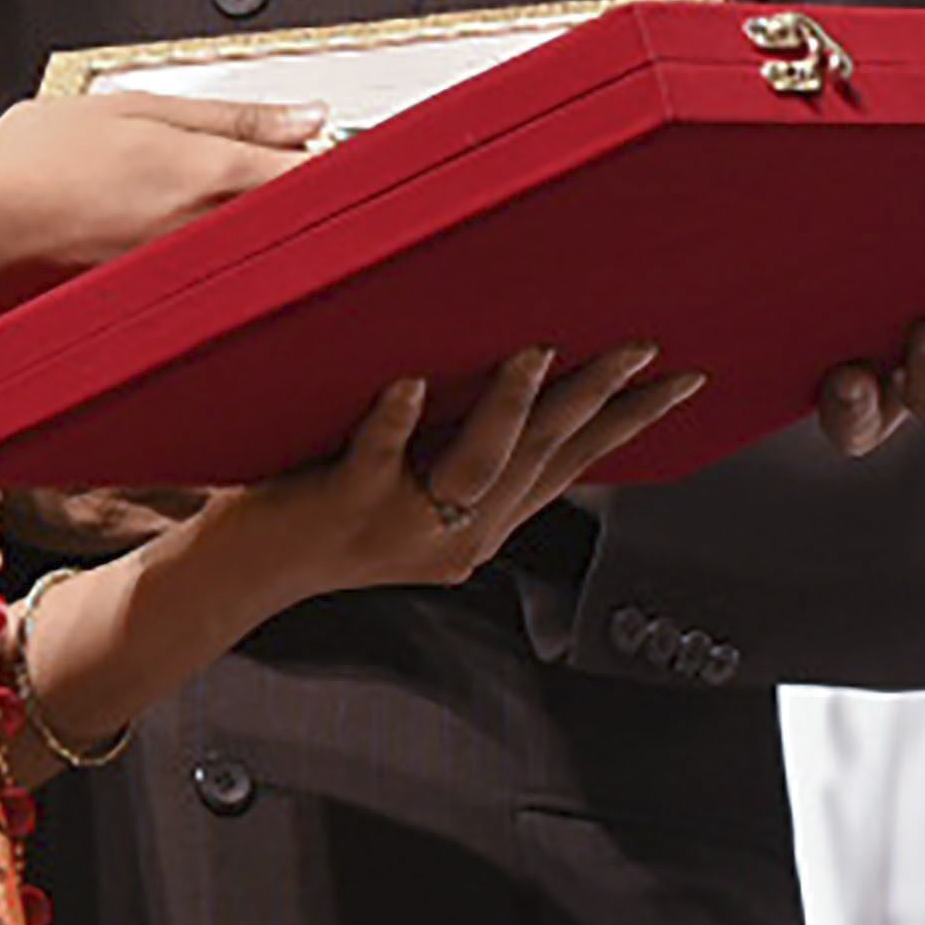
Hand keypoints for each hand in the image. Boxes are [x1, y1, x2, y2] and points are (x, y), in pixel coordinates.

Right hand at [0, 89, 321, 300]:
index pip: (322, 175)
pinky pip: (222, 286)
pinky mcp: (168, 313)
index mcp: (214, 178)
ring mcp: (194, 282)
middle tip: (282, 172)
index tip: (340, 150)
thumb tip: (307, 117)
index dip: (342, 162)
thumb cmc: (29, 172)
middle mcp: (214, 238)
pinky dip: (221, 265)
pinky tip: (178, 245)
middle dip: (307, 198)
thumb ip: (231, 115)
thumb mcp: (132, 108)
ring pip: (267, 256)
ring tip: (202, 205)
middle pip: (304, 221)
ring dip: (265, 232)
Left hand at [13, 347, 705, 753]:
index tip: (683, 380)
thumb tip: (525, 379)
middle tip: (639, 347)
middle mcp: (456, 533)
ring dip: (515, 406)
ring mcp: (401, 524)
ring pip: (477, 464)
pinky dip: (394, 421)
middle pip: (545, 458)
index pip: (575, 465)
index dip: (632, 423)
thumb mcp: (416, 495)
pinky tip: (408, 385)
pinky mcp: (342, 508)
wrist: (241, 577)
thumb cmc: (321, 516)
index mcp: (482, 524)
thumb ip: (467, 452)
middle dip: (601, 400)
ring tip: (538, 352)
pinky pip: (376, 459)